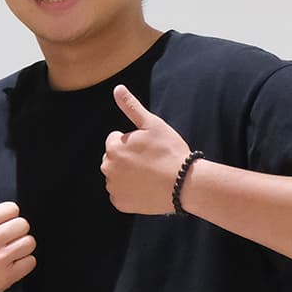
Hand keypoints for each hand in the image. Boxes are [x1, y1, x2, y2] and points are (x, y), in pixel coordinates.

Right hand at [0, 171, 34, 291]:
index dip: (8, 216)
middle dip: (17, 231)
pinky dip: (25, 262)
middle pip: (23, 225)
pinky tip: (12, 263)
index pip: (12, 209)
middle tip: (6, 238)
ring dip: (23, 246)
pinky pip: (30, 262)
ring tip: (10, 250)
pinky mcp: (6, 276)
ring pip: (29, 243)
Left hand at [103, 86, 191, 214]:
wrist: (184, 183)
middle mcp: (107, 168)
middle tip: (151, 161)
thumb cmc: (170, 151)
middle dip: (127, 157)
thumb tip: (117, 88)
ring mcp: (113, 188)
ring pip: (117, 176)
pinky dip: (131, 192)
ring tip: (151, 174)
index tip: (149, 147)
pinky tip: (147, 188)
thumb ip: (131, 107)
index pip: (116, 139)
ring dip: (129, 174)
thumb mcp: (152, 125)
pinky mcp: (120, 204)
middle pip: (114, 158)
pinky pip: (121, 195)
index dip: (134, 141)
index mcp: (113, 148)